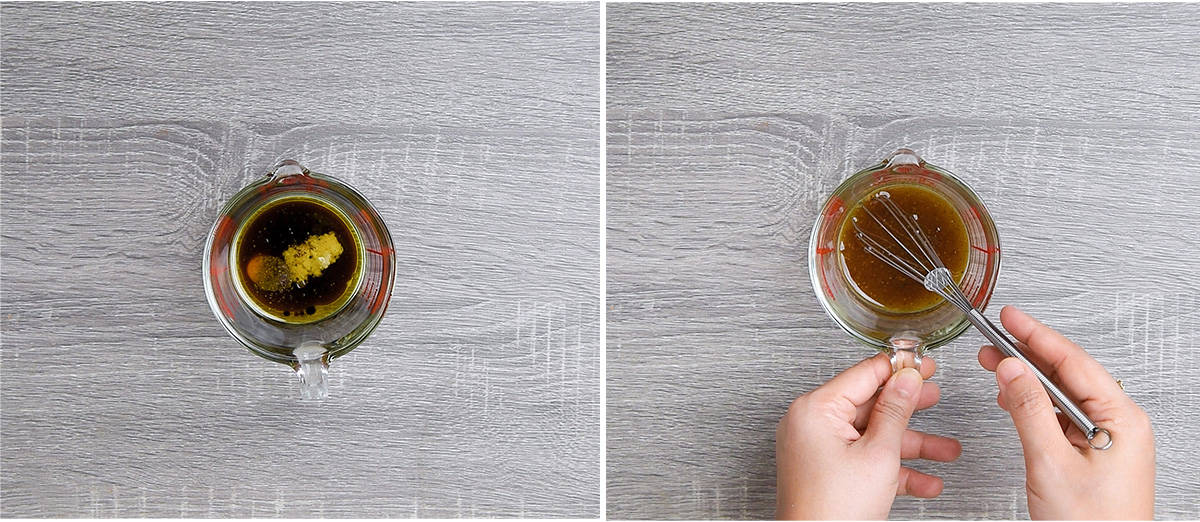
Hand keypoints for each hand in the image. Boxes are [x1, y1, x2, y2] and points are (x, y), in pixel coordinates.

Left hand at [776, 353, 960, 519]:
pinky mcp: (826, 470)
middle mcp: (811, 424)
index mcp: (816, 409)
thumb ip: (896, 412)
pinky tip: (926, 480)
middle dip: (910, 409)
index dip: (899, 368)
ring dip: (912, 445)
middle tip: (933, 394)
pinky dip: (894, 469)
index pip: (864, 374)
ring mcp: (817, 448)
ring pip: (873, 436)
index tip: (922, 364)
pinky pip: (864, 460)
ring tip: (945, 448)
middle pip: (870, 405)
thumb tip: (907, 379)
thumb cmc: (832, 509)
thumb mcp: (878, 454)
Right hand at [978, 306, 1154, 519]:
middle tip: (994, 337)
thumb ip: (1028, 410)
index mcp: (1122, 419)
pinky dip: (1034, 404)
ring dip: (1027, 379)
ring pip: (1062, 394)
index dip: (1037, 336)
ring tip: (994, 364)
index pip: (1073, 362)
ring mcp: (1107, 439)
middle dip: (1027, 354)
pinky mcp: (1093, 454)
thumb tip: (1011, 369)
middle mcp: (1119, 425)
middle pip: (1069, 373)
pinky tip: (1014, 398)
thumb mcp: (1051, 462)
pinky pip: (1062, 416)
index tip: (1011, 318)